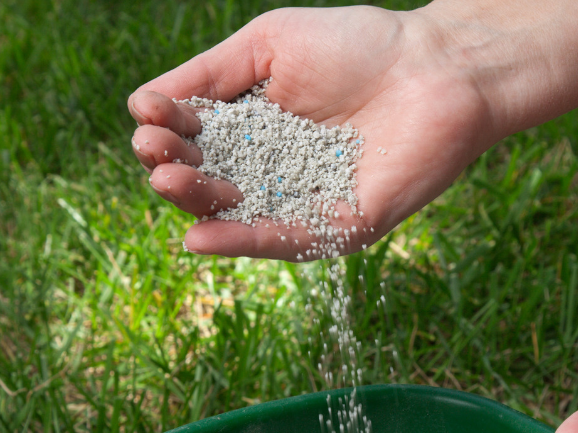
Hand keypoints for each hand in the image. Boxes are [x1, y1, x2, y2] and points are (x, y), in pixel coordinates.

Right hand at [127, 5, 497, 260]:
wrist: (436, 67)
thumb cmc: (358, 47)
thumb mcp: (268, 47)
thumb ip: (209, 76)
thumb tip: (141, 104)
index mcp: (256, 130)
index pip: (197, 142)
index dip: (168, 132)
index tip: (150, 117)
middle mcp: (275, 173)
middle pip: (210, 184)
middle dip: (175, 170)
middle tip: (156, 155)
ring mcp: (306, 204)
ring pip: (240, 216)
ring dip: (198, 205)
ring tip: (167, 183)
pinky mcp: (340, 229)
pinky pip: (286, 239)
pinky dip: (243, 241)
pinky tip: (201, 235)